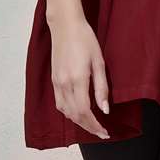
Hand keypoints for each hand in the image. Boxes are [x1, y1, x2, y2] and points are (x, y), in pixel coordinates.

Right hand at [47, 12, 110, 138]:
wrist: (65, 26)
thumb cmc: (85, 40)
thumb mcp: (99, 62)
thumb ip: (102, 88)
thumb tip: (105, 110)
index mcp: (77, 80)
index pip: (85, 112)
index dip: (95, 125)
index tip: (105, 132)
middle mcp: (64, 84)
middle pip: (75, 115)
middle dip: (88, 127)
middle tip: (102, 133)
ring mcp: (56, 83)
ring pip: (65, 112)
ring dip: (78, 122)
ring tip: (92, 125)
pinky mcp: (53, 80)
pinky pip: (59, 103)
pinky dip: (69, 113)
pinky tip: (78, 113)